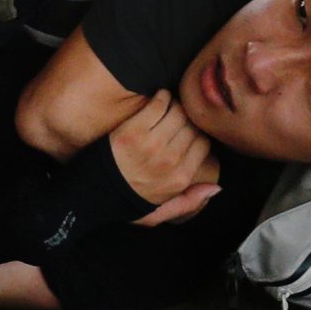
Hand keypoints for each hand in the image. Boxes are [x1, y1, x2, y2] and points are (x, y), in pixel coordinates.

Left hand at [107, 91, 220, 223]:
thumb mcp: (161, 212)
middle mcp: (170, 161)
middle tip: (177, 117)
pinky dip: (161, 97)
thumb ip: (190, 201)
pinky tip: (157, 100)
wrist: (93, 192)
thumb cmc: (127, 200)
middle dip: (187, 119)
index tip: (187, 131)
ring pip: (178, 112)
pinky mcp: (133, 130)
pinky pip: (158, 104)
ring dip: (175, 105)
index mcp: (180, 178)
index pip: (203, 143)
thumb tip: (217, 187)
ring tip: (167, 107)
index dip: (196, 134)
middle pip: (192, 126)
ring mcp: (152, 145)